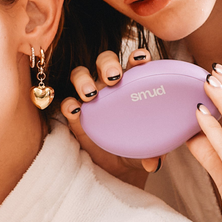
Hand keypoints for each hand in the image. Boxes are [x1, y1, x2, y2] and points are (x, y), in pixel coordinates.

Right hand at [60, 49, 162, 185]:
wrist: (118, 165)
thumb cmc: (137, 145)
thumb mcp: (149, 148)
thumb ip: (155, 151)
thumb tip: (153, 163)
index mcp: (132, 85)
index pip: (135, 63)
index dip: (137, 56)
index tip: (142, 59)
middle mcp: (109, 85)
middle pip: (105, 61)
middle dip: (107, 63)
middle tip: (113, 77)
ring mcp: (90, 97)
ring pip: (80, 74)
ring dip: (83, 79)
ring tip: (90, 94)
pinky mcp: (74, 113)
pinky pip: (66, 102)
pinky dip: (68, 103)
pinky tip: (74, 109)